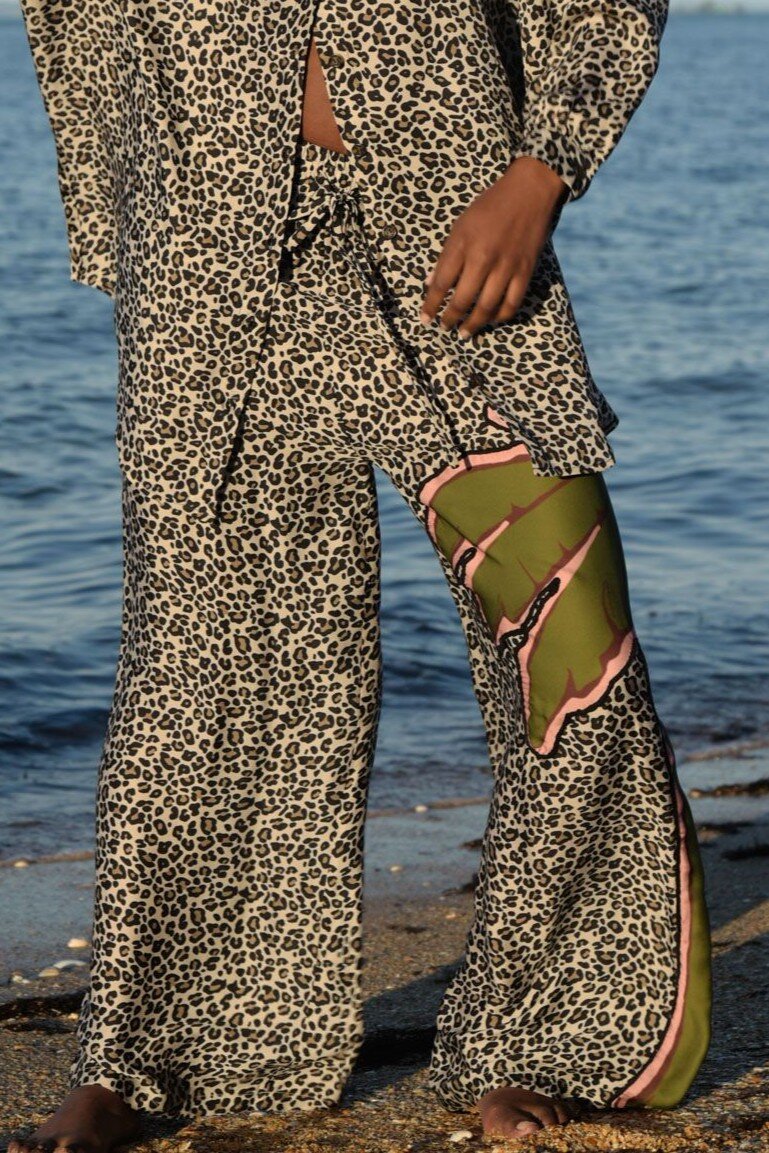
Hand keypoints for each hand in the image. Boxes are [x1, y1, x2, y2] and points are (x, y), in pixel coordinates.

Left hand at [419, 157, 567, 339]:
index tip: (425, 319)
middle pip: (462, 300)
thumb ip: (446, 256)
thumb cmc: (490, 206)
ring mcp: (506, 266)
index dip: (431, 305)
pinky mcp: (525, 271)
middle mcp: (483, 258)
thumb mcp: (461, 225)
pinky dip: (499, 316)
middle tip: (444, 327)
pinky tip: (491, 320)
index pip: (441, 283)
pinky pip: (511, 303)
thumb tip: (431, 283)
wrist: (529, 190)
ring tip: (464, 332)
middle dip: (450, 318)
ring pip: (487, 307)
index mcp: (463, 244)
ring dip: (473, 324)